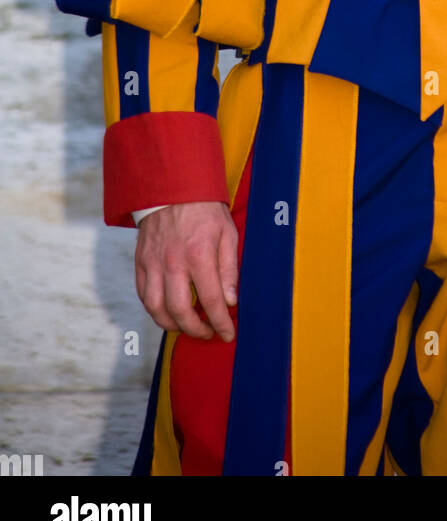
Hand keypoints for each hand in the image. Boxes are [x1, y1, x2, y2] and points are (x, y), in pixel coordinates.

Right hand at [135, 201, 237, 340]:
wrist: (172, 187)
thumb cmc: (204, 210)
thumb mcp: (227, 233)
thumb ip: (229, 269)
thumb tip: (230, 301)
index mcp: (199, 255)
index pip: (211, 301)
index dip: (221, 323)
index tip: (227, 333)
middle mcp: (173, 263)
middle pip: (180, 312)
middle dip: (196, 330)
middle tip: (208, 332)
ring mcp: (153, 263)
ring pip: (156, 309)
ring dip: (173, 325)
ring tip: (187, 326)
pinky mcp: (141, 262)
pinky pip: (144, 296)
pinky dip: (155, 310)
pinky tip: (168, 312)